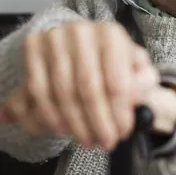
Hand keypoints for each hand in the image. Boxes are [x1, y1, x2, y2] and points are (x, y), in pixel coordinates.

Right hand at [0, 21, 160, 150]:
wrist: (80, 47)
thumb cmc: (111, 62)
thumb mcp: (135, 69)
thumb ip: (143, 81)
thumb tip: (137, 95)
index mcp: (111, 34)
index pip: (116, 81)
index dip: (119, 112)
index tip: (122, 133)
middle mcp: (82, 31)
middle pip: (88, 88)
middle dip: (97, 122)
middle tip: (104, 143)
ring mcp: (54, 37)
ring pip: (63, 92)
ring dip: (75, 123)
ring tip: (86, 139)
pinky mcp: (32, 46)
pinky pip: (38, 89)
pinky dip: (50, 115)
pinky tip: (63, 128)